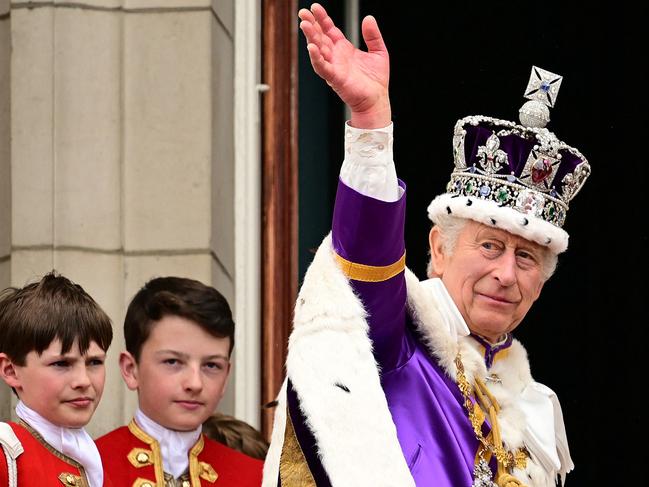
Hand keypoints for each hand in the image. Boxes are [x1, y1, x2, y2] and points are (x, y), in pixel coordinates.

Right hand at [298, 3, 390, 128]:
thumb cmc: (376, 80)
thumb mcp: (378, 51)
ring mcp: (334, 67)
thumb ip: (372, 35)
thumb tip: (369, 18)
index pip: (329, 30)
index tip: (314, 7)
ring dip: (310, 38)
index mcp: (344, 49)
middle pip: (320, 37)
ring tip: (304, 25)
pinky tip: (311, 48)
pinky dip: (316, 58)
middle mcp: (336, 57)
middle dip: (311, 25)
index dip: (322, 18)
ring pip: (318, 50)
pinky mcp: (335, 78)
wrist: (377, 100)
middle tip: (302, 13)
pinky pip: (322, 67)